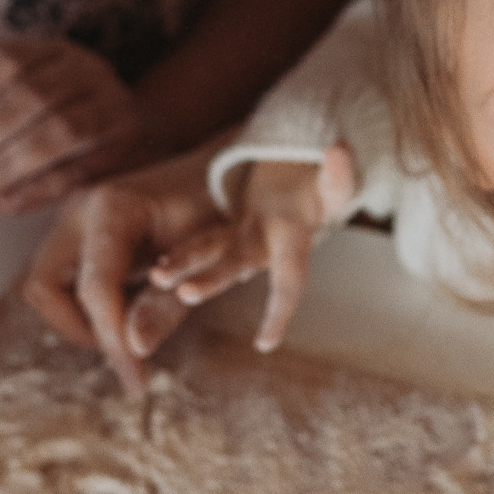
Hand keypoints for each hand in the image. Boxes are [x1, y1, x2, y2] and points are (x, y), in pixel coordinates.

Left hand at [0, 36, 147, 211]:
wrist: (147, 133)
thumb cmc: (71, 126)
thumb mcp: (33, 108)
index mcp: (56, 51)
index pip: (6, 61)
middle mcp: (88, 69)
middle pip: (30, 98)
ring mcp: (115, 105)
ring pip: (58, 131)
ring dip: (7, 166)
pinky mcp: (130, 146)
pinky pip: (81, 168)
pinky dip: (39, 189)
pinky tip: (8, 203)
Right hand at [20, 149, 229, 394]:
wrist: (220, 172)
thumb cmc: (216, 209)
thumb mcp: (201, 260)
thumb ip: (166, 305)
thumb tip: (135, 350)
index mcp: (111, 208)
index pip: (95, 288)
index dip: (112, 340)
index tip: (137, 379)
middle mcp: (79, 208)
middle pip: (43, 287)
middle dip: (77, 327)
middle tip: (123, 351)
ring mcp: (71, 217)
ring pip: (45, 286)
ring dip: (79, 318)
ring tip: (129, 330)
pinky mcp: (75, 230)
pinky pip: (60, 279)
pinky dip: (85, 304)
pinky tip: (129, 309)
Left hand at [151, 149, 357, 354]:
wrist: (301, 186)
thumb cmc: (321, 188)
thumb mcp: (335, 186)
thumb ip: (338, 175)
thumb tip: (338, 150)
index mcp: (292, 240)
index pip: (291, 280)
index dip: (281, 310)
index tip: (265, 344)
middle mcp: (263, 246)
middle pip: (237, 265)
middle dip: (213, 278)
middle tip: (186, 294)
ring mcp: (241, 239)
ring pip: (210, 252)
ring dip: (184, 264)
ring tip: (157, 275)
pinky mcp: (225, 230)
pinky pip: (199, 241)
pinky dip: (179, 255)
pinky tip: (155, 266)